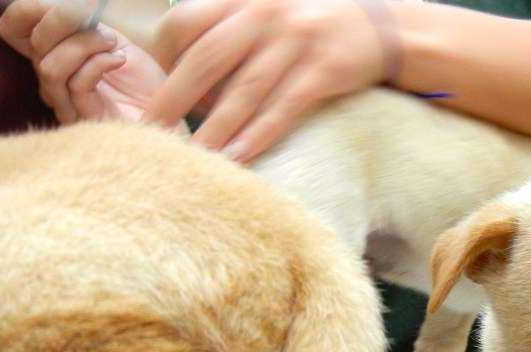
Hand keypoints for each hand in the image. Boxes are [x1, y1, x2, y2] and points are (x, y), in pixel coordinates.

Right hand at [0, 0, 168, 123]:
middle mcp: (54, 81)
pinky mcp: (86, 118)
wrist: (170, 112)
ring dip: (84, 45)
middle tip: (92, 14)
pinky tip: (119, 60)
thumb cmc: (143, 81)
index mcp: (55, 56)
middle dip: (63, 20)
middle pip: (35, 45)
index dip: (27, 11)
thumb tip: (62, 3)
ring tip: (113, 45)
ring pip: (51, 66)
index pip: (15, 31)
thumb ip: (83, 24)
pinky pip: (77, 85)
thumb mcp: (111, 41)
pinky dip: (98, 64)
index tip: (68, 3)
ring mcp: (68, 103)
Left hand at [146, 0, 395, 159]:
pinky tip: (239, 156)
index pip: (185, 23)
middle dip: (173, 99)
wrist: (380, 26)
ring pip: (244, 90)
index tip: (162, 90)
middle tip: (150, 132)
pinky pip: (285, 106)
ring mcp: (296, 40)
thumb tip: (185, 77)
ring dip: (216, 128)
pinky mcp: (324, 69)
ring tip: (194, 157)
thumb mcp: (265, 11)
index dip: (165, 58)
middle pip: (206, 59)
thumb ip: (227, 30)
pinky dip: (260, 133)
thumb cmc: (311, 25)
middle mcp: (264, 12)